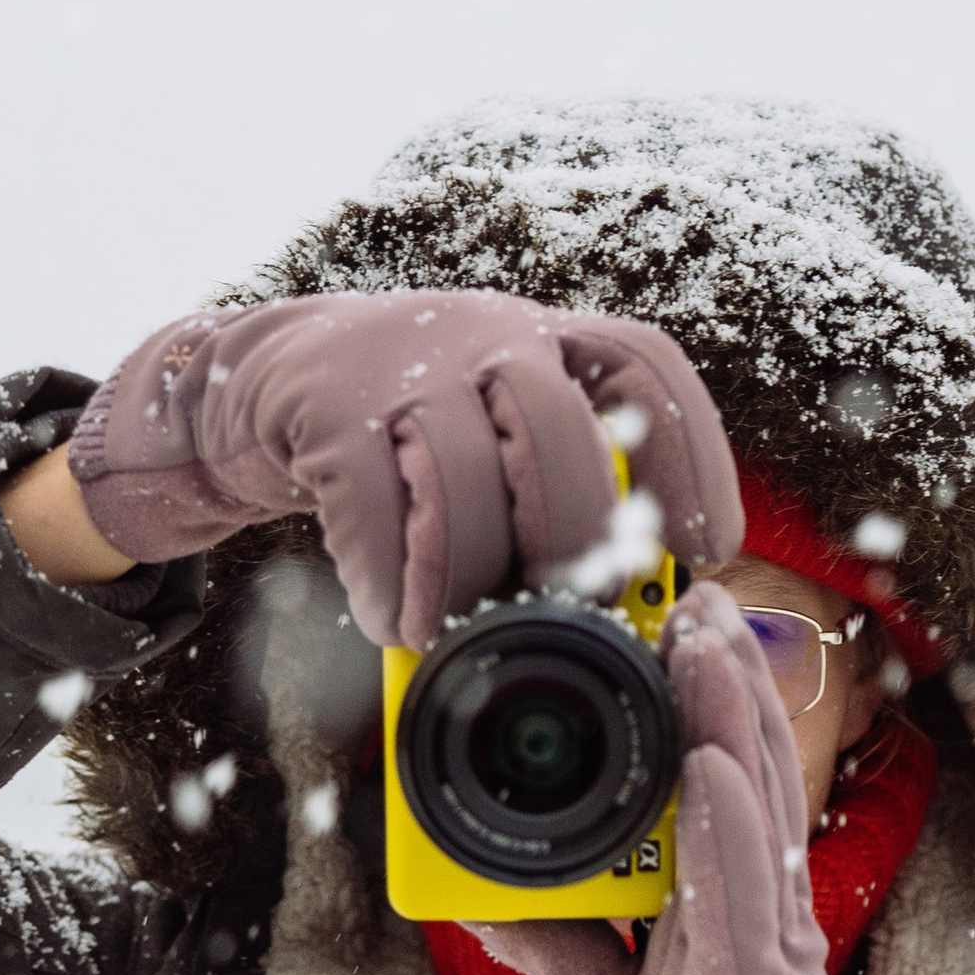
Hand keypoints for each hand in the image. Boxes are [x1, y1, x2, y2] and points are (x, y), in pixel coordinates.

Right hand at [66, 290, 741, 647]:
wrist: (266, 380)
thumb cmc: (408, 438)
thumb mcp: (491, 440)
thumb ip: (550, 498)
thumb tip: (621, 615)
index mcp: (548, 342)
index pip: (644, 367)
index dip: (690, 457)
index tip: (708, 546)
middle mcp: (489, 335)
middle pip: (557, 431)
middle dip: (570, 539)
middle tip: (564, 617)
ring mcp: (404, 363)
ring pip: (460, 478)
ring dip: (462, 580)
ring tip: (448, 638)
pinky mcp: (327, 404)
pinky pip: (372, 508)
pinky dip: (386, 584)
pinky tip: (390, 621)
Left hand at [468, 583, 909, 974]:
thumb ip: (563, 949)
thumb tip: (494, 892)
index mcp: (719, 917)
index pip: (709, 788)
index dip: (691, 706)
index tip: (659, 626)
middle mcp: (753, 923)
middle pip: (740, 778)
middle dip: (713, 683)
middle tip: (685, 593)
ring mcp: (766, 962)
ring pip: (755, 819)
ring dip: (728, 723)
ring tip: (702, 636)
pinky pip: (747, 909)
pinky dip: (735, 835)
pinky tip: (719, 768)